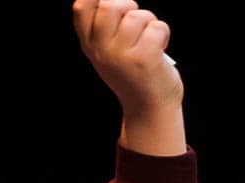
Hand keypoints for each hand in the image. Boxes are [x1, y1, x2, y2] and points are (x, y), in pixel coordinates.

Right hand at [72, 0, 185, 155]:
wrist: (149, 109)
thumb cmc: (134, 73)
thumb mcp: (110, 50)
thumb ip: (105, 23)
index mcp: (90, 44)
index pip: (81, 6)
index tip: (117, 8)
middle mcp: (101, 50)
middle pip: (110, 5)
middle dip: (129, 6)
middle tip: (136, 22)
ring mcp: (121, 56)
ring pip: (138, 16)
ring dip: (150, 22)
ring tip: (149, 40)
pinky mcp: (143, 60)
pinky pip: (157, 27)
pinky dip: (163, 34)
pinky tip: (159, 49)